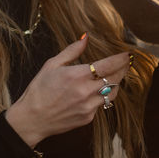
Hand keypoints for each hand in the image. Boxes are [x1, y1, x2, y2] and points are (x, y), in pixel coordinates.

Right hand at [5, 36, 130, 146]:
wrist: (31, 119)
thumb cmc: (39, 90)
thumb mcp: (52, 65)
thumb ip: (72, 51)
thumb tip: (85, 37)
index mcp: (78, 75)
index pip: (109, 65)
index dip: (121, 59)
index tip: (127, 54)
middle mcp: (86, 91)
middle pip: (115, 78)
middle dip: (122, 69)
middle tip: (126, 63)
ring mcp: (89, 106)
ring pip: (112, 93)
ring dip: (115, 83)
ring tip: (113, 76)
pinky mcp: (88, 118)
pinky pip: (101, 104)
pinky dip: (101, 97)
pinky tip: (96, 92)